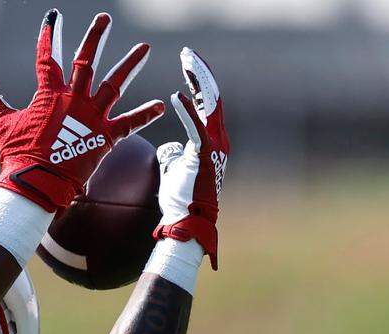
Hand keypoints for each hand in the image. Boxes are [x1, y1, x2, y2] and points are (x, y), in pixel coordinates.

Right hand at [0, 9, 163, 212]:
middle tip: (105, 19)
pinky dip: (144, 115)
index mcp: (49, 94)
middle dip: (95, 37)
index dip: (48, 36)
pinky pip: (129, 124)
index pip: (48, 58)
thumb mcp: (0, 123)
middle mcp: (73, 99)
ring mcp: (92, 117)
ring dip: (129, 65)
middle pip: (86, 61)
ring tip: (144, 48)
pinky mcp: (104, 137)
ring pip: (114, 84)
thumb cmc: (16, 155)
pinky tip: (159, 105)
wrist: (35, 184)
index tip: (53, 17)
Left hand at [153, 47, 229, 268]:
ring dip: (197, 83)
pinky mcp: (203, 156)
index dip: (198, 83)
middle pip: (211, 98)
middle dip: (200, 74)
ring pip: (208, 106)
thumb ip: (175, 154)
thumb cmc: (180, 200)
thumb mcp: (174, 170)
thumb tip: (170, 146)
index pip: (206, 104)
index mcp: (211, 142)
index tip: (187, 66)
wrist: (188, 223)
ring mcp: (214, 147)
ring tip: (186, 63)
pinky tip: (175, 96)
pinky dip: (186, 111)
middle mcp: (218, 140)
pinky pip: (195, 128)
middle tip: (188, 54)